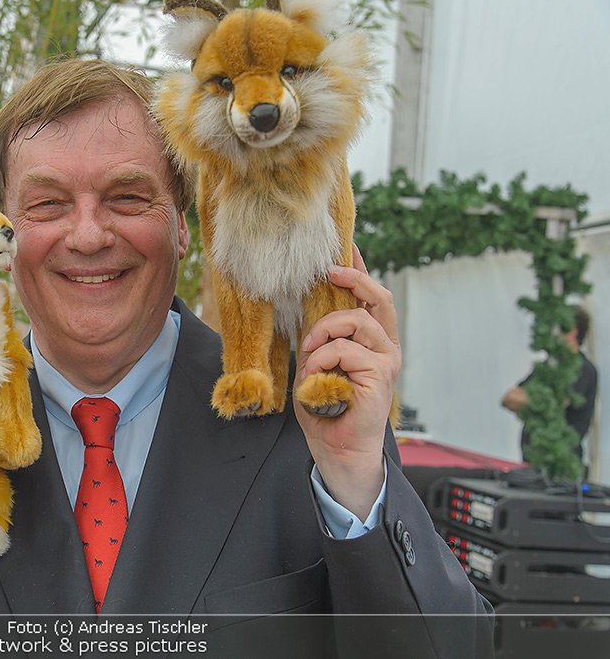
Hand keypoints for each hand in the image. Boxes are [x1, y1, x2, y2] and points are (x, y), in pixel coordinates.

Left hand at [294, 245, 400, 517]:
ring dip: (323, 333)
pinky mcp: (380, 376)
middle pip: (378, 297)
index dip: (360, 270)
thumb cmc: (325, 408)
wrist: (337, 450)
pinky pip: (345, 351)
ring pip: (355, 322)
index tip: (347, 247)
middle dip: (354, 278)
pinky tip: (317, 376)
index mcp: (372, 341)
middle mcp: (385, 347)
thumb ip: (320, 339)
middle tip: (329, 273)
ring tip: (310, 354)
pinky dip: (323, 359)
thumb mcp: (316, 364)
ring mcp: (386, 360)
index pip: (370, 298)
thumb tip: (309, 306)